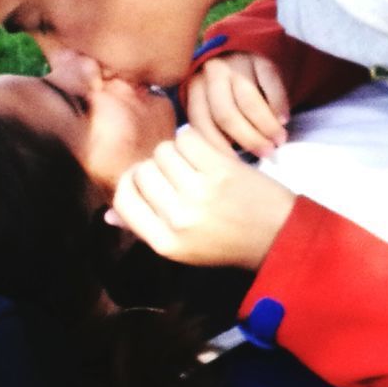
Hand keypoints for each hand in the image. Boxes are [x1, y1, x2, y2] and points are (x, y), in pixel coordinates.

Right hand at [109, 125, 296, 268]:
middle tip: (176, 175)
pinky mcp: (221, 169)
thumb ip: (145, 228)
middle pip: (142, 170)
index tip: (144, 181)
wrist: (278, 235)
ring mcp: (200, 192)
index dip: (130, 183)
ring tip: (192, 166)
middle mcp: (179, 218)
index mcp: (165, 243)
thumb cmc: (226, 241)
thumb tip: (109, 214)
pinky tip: (205, 155)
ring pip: (163, 151)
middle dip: (155, 168)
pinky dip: (194, 141)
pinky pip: (188, 138)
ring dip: (175, 153)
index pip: (124, 198)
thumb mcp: (182, 247)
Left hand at [187, 52, 289, 157]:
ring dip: (266, 126)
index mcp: (195, 90)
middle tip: (266, 154)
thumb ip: (216, 130)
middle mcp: (212, 74)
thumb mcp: (214, 107)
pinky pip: (270, 84)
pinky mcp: (260, 58)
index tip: (234, 167)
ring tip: (278, 142)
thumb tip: (230, 165)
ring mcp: (236, 64)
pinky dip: (278, 105)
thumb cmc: (230, 94)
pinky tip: (284, 120)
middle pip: (225, 114)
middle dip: (248, 139)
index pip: (201, 123)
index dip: (218, 147)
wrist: (246, 53)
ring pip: (249, 101)